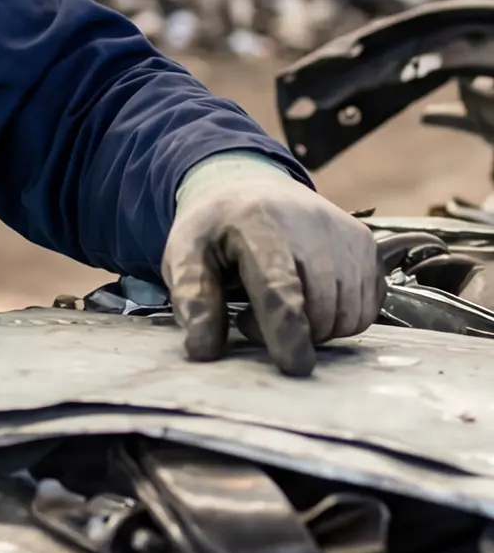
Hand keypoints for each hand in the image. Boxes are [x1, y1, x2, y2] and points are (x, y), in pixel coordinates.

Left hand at [161, 170, 385, 377]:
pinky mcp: (368, 246)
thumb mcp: (184, 256)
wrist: (250, 186)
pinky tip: (309, 302)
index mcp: (259, 227)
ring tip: (279, 306)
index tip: (294, 366)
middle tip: (250, 318)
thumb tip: (203, 350)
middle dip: (289, 333)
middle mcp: (313, 227)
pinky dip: (340, 321)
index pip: (281, 288)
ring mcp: (347, 235)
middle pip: (320, 309)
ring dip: (315, 330)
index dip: (288, 332)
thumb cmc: (215, 231)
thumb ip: (193, 300)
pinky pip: (366, 310)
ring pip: (347, 315)